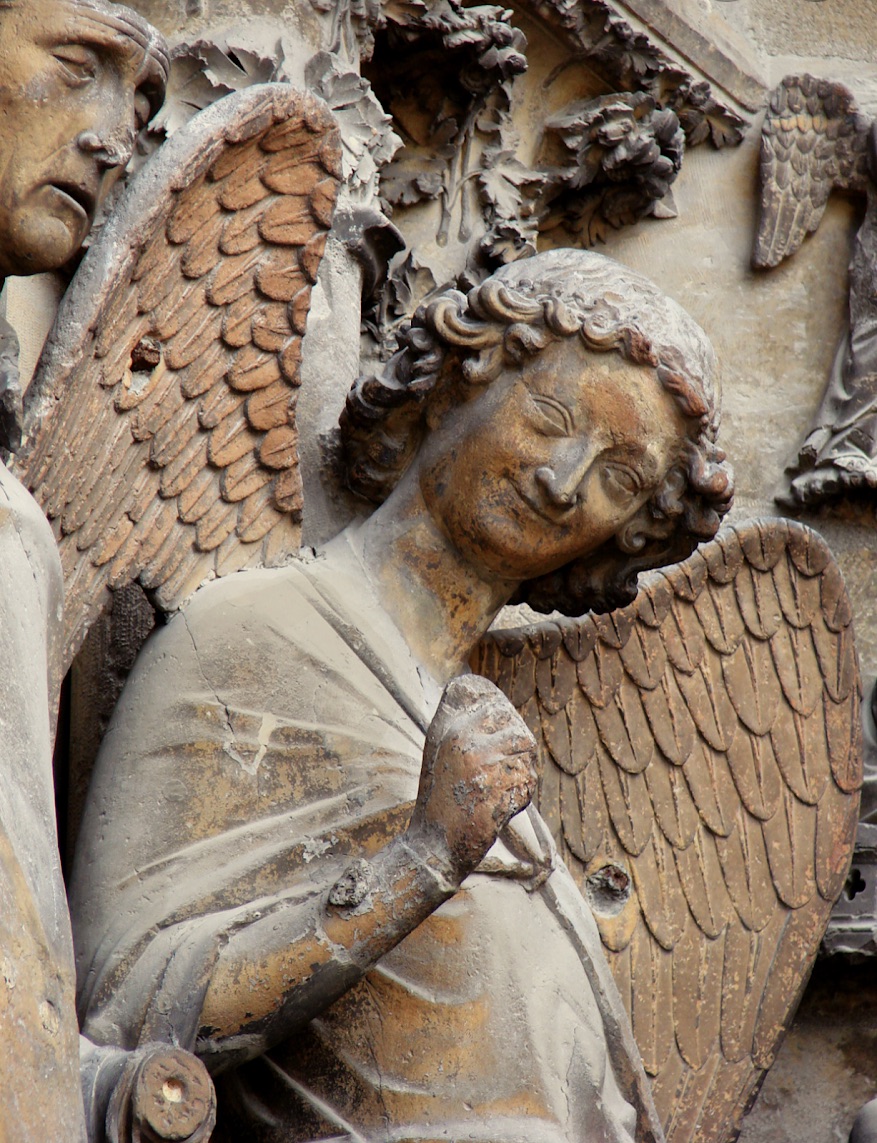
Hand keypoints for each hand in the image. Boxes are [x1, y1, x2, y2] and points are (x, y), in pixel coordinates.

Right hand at [407, 674, 536, 881]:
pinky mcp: (497, 793)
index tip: (501, 746)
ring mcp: (483, 769)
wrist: (432, 845)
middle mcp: (468, 744)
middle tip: (507, 772)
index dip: (506, 726)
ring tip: (500, 791)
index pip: (496, 709)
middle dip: (520, 753)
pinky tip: (499, 807)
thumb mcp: (438, 754)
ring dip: (521, 776)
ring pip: (527, 759)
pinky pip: (527, 784)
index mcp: (452, 731)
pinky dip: (521, 797)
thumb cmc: (438, 800)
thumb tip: (479, 697)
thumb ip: (460, 728)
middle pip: (520, 734)